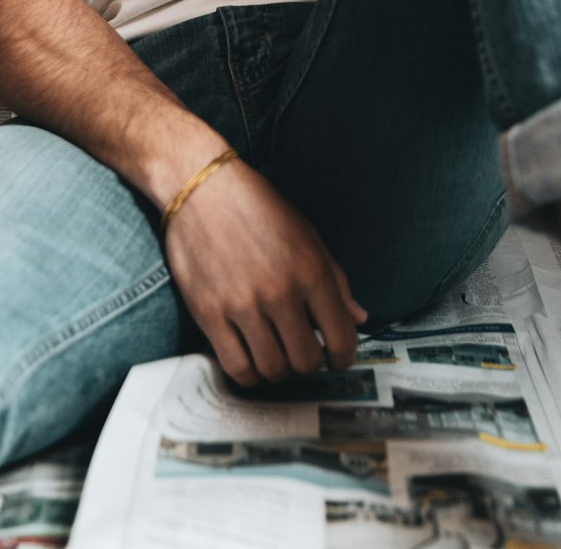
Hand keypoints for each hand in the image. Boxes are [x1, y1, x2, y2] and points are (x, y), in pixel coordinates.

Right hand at [164, 157, 366, 386]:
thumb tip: (358, 319)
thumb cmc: (258, 208)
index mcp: (310, 271)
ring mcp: (242, 305)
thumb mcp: (307, 235)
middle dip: (311, 363)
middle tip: (303, 350)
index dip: (344, 358)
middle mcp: (279, 292)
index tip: (338, 359)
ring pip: (273, 370)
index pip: (341, 338)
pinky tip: (252, 358)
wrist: (202, 187)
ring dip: (280, 369)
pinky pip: (236, 367)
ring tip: (277, 353)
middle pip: (307, 362)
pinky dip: (250, 373)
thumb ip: (335, 280)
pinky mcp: (209, 314)